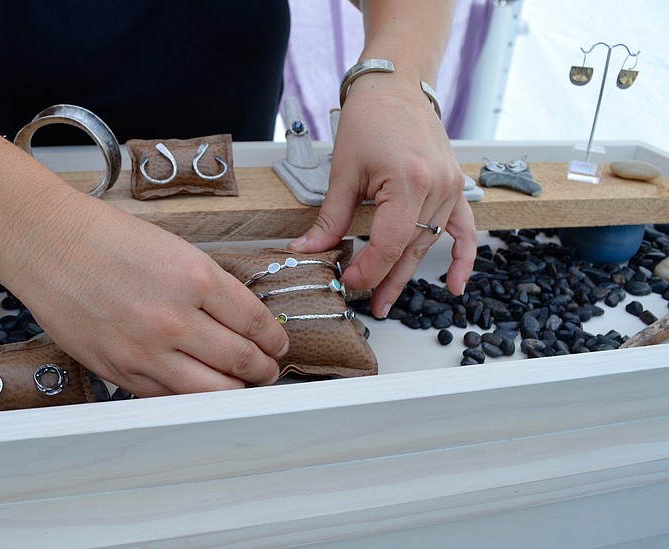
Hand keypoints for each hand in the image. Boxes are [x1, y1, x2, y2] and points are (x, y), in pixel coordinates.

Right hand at [4, 192, 288, 396]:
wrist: (47, 243)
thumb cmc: (105, 238)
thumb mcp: (174, 248)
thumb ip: (209, 286)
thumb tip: (241, 318)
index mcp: (195, 277)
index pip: (255, 321)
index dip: (274, 338)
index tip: (278, 344)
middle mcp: (174, 318)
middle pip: (241, 361)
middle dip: (263, 369)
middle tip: (267, 370)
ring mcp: (146, 349)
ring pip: (211, 391)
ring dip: (235, 391)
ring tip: (241, 386)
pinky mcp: (119, 370)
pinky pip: (168, 398)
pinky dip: (191, 398)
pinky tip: (199, 390)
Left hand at [289, 74, 476, 317]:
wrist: (396, 86)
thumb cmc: (369, 118)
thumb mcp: (343, 171)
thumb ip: (329, 218)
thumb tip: (306, 250)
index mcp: (409, 182)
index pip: (388, 244)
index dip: (367, 269)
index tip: (346, 281)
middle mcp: (437, 187)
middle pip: (411, 249)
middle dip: (386, 280)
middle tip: (368, 306)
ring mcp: (451, 188)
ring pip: (429, 244)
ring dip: (409, 273)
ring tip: (388, 300)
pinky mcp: (455, 186)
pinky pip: (464, 229)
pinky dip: (463, 258)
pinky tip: (456, 286)